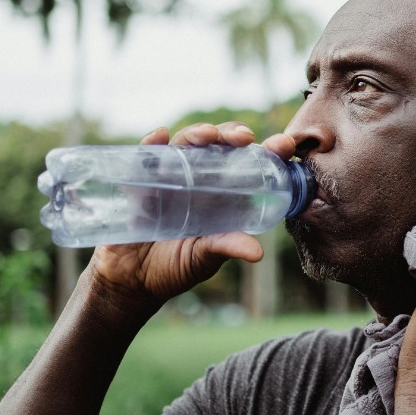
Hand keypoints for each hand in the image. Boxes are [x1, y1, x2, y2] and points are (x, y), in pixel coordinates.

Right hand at [86, 122, 296, 316]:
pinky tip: (159, 136)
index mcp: (222, 195)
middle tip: (243, 138)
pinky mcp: (139, 182)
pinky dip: (151, 144)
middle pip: (218, 145)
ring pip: (185, 144)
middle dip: (231, 134)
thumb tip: (257, 253)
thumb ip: (227, 248)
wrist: (132, 280)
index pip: (248, 165)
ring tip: (206, 137)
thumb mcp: (205, 258)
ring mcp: (169, 177)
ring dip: (197, 134)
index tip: (283, 145)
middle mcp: (198, 181)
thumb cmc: (175, 267)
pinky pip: (144, 156)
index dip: (267, 152)